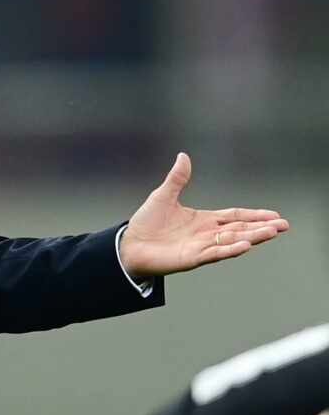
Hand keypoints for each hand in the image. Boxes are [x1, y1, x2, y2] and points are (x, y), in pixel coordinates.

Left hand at [119, 153, 288, 279]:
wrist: (130, 244)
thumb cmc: (146, 223)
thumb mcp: (163, 196)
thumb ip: (177, 178)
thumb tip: (183, 156)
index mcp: (204, 220)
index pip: (235, 217)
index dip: (254, 215)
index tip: (274, 215)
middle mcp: (207, 234)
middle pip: (240, 229)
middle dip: (261, 227)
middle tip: (283, 225)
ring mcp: (201, 247)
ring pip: (232, 241)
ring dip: (252, 237)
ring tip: (271, 232)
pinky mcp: (192, 258)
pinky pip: (215, 253)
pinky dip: (230, 250)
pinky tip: (245, 245)